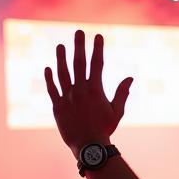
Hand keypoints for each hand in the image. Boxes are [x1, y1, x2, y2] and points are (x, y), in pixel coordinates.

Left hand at [44, 30, 131, 152]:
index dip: (97, 48)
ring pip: (62, 73)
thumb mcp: (117, 111)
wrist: (89, 146)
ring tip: (61, 46)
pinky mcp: (58, 106)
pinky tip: (48, 68)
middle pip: (79, 63)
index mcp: (95, 90)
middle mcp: (80, 90)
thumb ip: (122, 93)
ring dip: (61, 58)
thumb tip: (130, 78)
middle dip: (79, 46)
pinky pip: (52, 89)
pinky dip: (49, 78)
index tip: (98, 36)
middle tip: (79, 32)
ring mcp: (67, 97)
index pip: (97, 64)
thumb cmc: (105, 130)